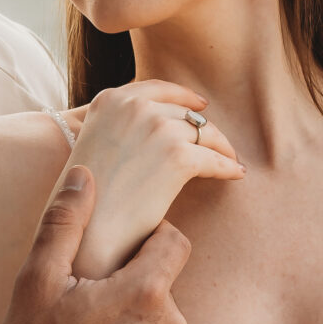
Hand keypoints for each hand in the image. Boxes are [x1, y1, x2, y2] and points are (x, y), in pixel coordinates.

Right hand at [62, 82, 242, 279]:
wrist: (88, 234)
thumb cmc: (87, 201)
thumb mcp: (94, 146)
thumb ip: (118, 128)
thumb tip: (150, 125)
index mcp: (109, 101)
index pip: (158, 89)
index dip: (184, 97)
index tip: (201, 106)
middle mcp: (133, 107)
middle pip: (184, 112)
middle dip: (203, 128)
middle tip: (218, 143)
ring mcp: (156, 128)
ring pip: (204, 133)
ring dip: (220, 148)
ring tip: (230, 160)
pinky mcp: (177, 156)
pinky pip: (215, 158)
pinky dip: (227, 167)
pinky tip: (235, 174)